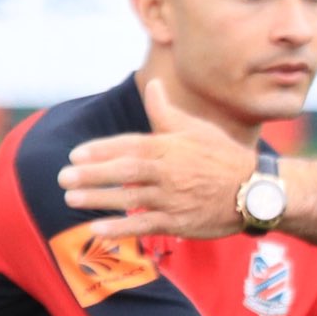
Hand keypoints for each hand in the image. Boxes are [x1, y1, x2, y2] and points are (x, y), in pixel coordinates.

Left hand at [58, 78, 251, 239]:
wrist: (254, 191)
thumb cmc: (223, 156)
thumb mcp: (195, 128)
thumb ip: (166, 111)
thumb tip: (152, 85)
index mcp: (170, 145)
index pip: (129, 145)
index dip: (100, 150)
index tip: (76, 155)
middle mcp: (168, 171)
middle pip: (123, 171)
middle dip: (91, 174)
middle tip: (63, 178)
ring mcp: (172, 198)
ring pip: (129, 198)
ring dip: (98, 199)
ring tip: (71, 200)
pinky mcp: (179, 222)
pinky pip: (144, 225)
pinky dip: (120, 228)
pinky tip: (97, 229)